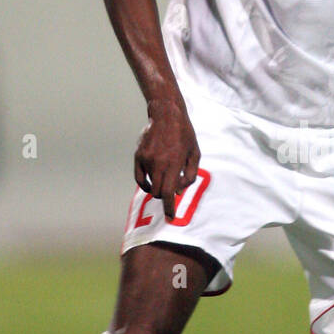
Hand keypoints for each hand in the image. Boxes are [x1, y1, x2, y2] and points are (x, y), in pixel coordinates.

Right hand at [134, 96, 200, 219]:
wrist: (166, 115)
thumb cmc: (184, 135)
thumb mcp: (195, 154)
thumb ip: (189, 175)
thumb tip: (179, 192)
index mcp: (174, 163)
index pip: (169, 192)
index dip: (169, 208)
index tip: (170, 217)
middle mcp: (158, 163)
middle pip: (158, 193)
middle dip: (165, 198)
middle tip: (171, 195)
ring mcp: (146, 159)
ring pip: (150, 185)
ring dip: (158, 186)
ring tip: (166, 175)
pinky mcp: (138, 156)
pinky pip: (140, 179)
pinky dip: (146, 184)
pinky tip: (152, 182)